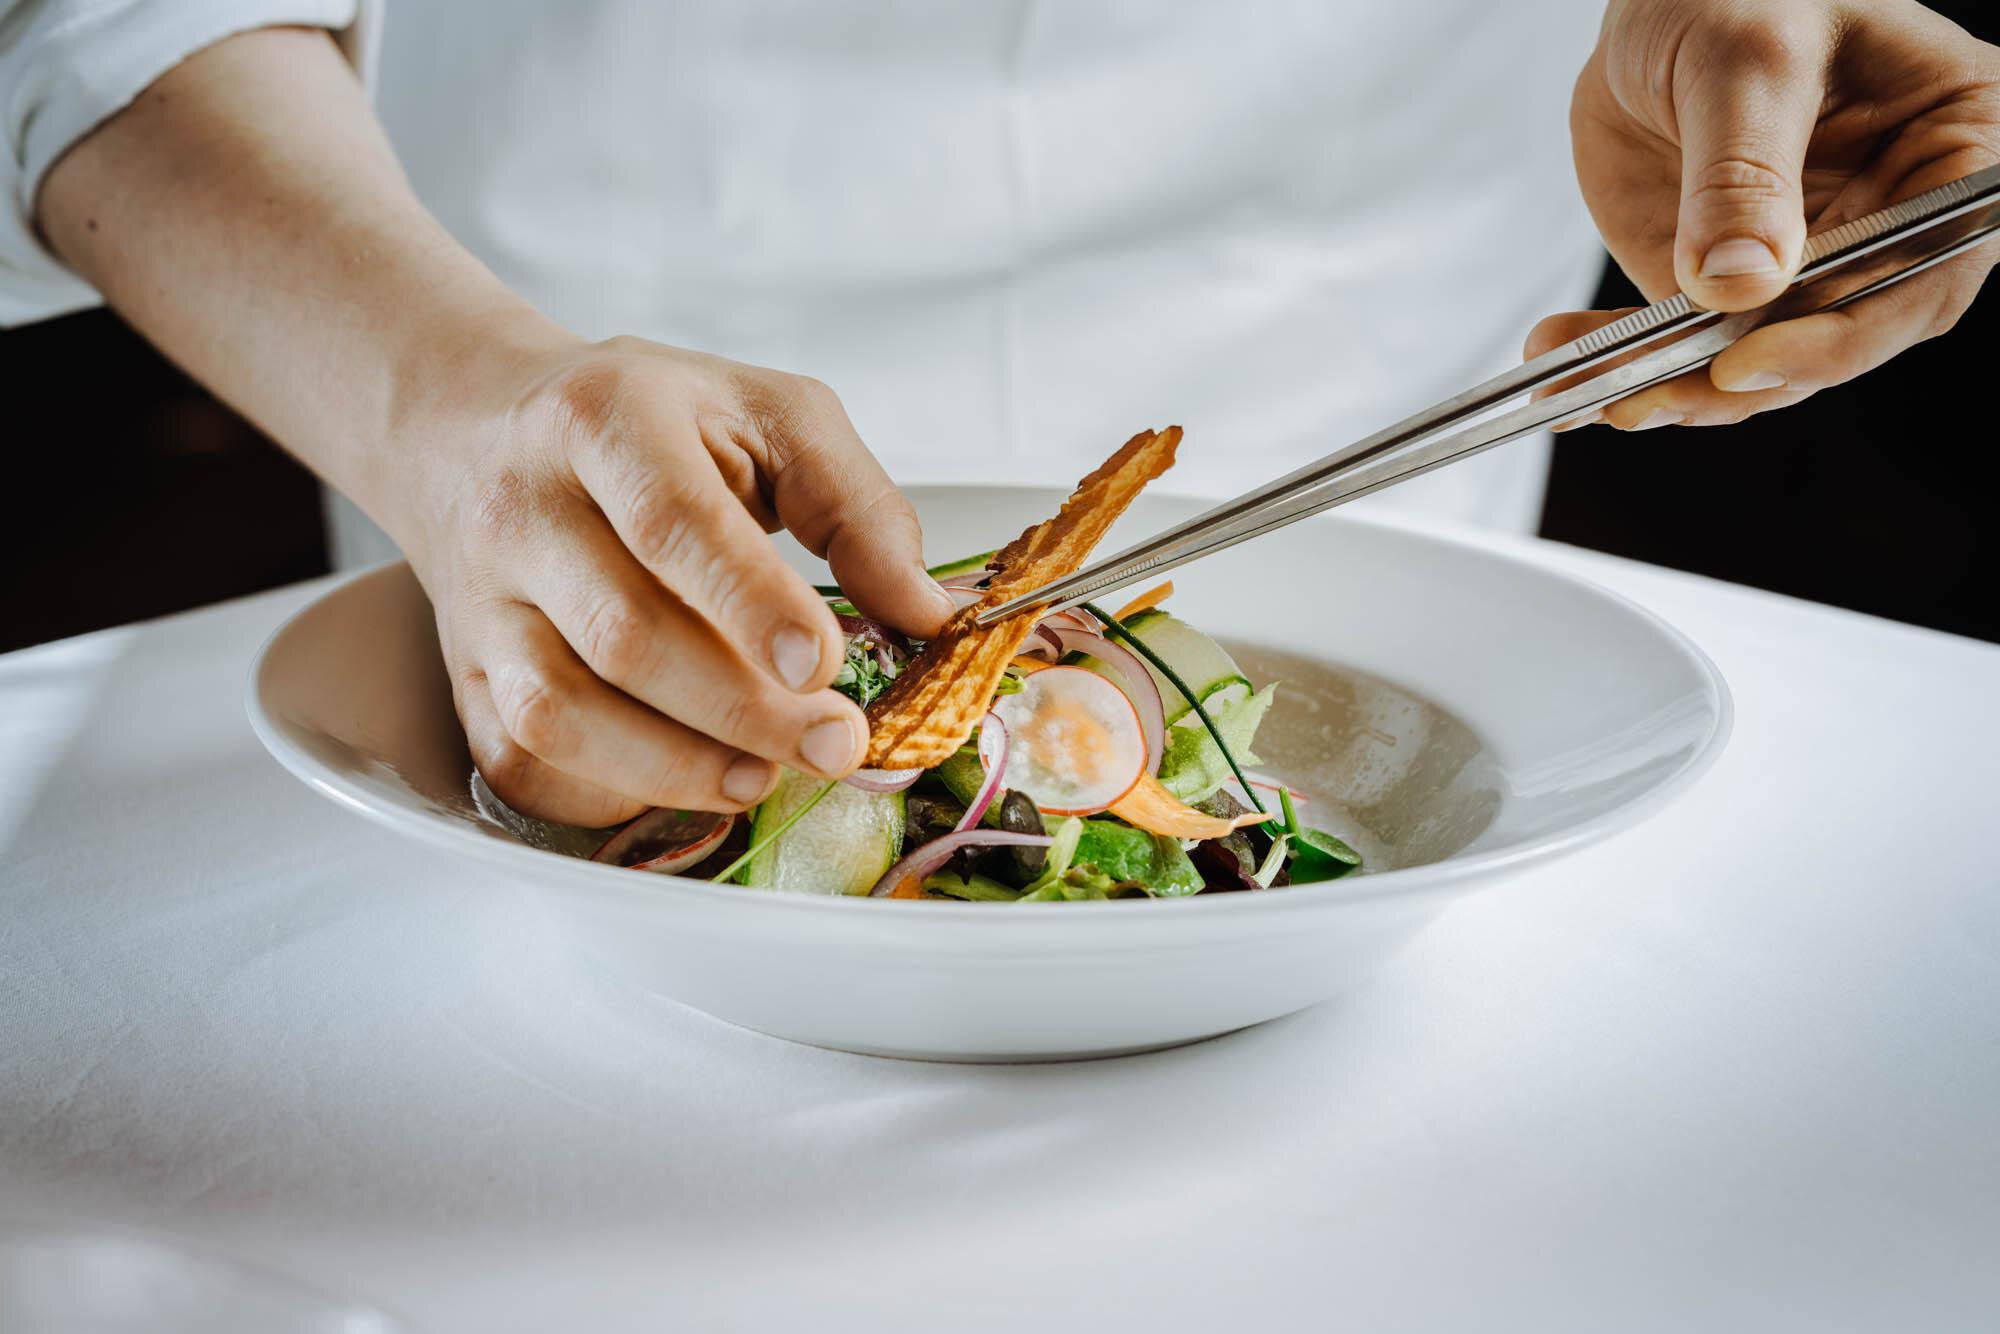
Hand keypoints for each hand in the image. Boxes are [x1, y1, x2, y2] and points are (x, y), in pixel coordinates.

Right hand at [394, 335, 955, 826]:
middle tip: (835, 743)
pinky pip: (527, 760)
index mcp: (603, 420)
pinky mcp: (466, 674)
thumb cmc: (651, 426)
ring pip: (560, 713)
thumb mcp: (768, 416)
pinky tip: (690, 779)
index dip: (750, 604)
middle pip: (624, 636)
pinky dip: (613, 792)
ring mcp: (482, 602)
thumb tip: (925, 613)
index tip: (826, 667)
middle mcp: (522, 509)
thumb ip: (857, 505)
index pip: (669, 521)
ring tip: (764, 774)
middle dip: (743, 709)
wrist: (475, 432)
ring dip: (677, 766)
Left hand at [1531, 0, 1998, 429]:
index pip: (1925, 271)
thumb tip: (1740, 283)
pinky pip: (1682, 345)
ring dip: (1668, 386)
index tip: (1749, 361)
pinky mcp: (1727, 280)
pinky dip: (1620, 365)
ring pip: (1756, 360)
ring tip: (1588, 390)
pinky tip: (1561, 369)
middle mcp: (1890, 219)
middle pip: (1838, 336)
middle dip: (1738, 380)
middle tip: (1647, 394)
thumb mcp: (1746, 62)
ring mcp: (1807, 259)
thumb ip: (1743, 173)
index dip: (1843, 336)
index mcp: (1952, 147)